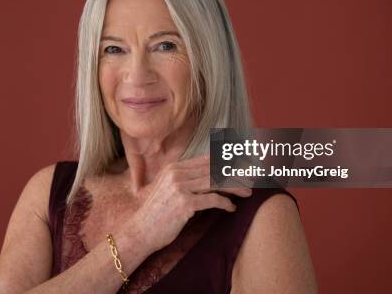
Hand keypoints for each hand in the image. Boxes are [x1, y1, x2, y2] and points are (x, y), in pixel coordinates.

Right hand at [125, 154, 251, 252]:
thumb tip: (211, 176)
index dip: (226, 162)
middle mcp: (176, 173)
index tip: (242, 166)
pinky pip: (213, 199)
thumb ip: (185, 179)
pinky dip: (225, 203)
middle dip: (235, 173)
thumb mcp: (168, 189)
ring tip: (246, 193)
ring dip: (235, 187)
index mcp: (174, 167)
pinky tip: (231, 208)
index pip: (206, 159)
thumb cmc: (157, 213)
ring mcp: (180, 187)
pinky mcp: (184, 203)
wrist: (141, 231)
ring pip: (216, 181)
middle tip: (250, 180)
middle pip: (214, 169)